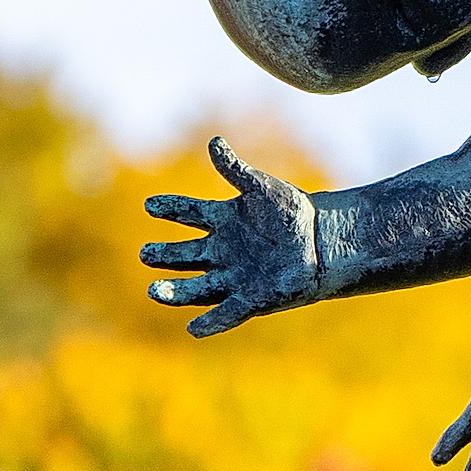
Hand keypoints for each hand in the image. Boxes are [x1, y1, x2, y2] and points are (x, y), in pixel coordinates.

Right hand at [137, 142, 331, 338]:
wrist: (324, 241)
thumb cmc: (293, 213)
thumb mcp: (262, 188)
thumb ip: (235, 169)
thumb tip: (214, 141)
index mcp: (222, 220)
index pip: (189, 213)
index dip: (170, 208)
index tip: (150, 204)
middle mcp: (221, 251)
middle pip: (185, 255)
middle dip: (164, 255)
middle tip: (146, 253)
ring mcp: (234, 276)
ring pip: (197, 288)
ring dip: (175, 292)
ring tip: (153, 291)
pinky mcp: (252, 298)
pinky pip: (227, 313)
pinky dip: (211, 322)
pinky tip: (192, 329)